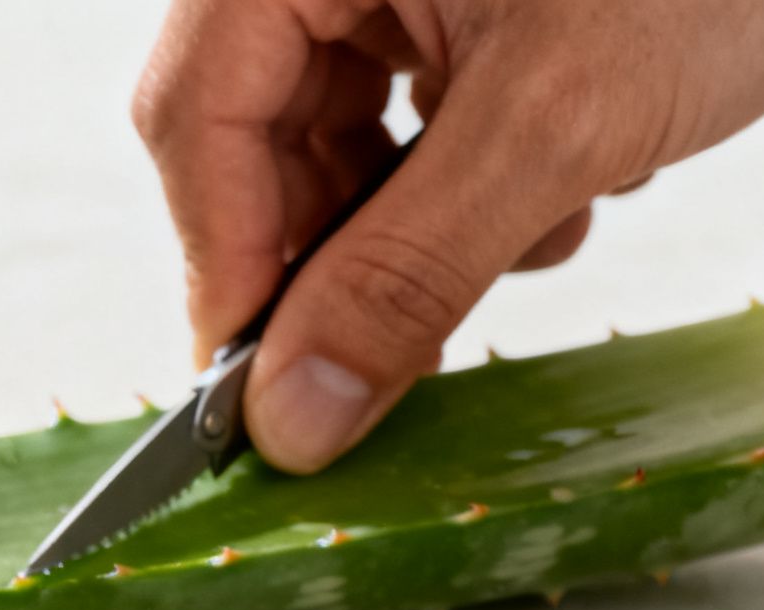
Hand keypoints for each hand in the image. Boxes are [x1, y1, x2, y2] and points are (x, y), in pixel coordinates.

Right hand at [135, 0, 763, 472]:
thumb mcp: (555, 124)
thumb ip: (408, 275)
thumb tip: (292, 415)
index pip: (198, 113)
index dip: (222, 260)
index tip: (253, 389)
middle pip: (255, 135)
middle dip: (335, 251)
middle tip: (379, 351)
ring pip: (336, 142)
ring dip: (417, 228)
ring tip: (529, 232)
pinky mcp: (460, 4)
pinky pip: (410, 125)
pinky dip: (473, 186)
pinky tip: (565, 187)